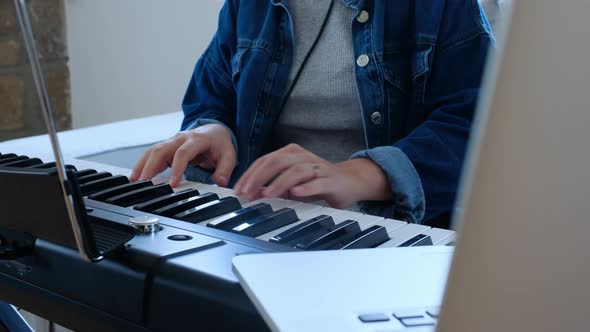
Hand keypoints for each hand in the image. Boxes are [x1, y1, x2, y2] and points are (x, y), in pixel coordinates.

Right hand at [130, 124, 235, 186]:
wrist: (214, 130)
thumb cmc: (220, 143)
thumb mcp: (229, 155)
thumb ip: (225, 169)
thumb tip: (221, 182)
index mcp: (197, 140)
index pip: (183, 153)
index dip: (177, 168)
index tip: (173, 184)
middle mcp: (181, 138)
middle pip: (162, 149)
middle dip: (151, 165)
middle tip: (145, 181)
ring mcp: (172, 141)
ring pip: (153, 150)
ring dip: (143, 164)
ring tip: (135, 179)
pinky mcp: (167, 147)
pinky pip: (152, 154)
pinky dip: (143, 164)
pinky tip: (137, 176)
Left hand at [234, 144, 392, 207]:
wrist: (350, 181)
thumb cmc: (317, 182)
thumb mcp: (291, 183)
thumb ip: (272, 185)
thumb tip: (250, 193)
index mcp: (290, 154)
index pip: (265, 160)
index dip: (250, 175)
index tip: (238, 190)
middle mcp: (302, 156)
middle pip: (276, 162)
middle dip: (259, 178)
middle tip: (247, 193)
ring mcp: (317, 167)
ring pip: (295, 171)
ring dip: (279, 183)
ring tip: (267, 194)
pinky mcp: (331, 180)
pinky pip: (317, 182)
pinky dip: (306, 188)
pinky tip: (296, 193)